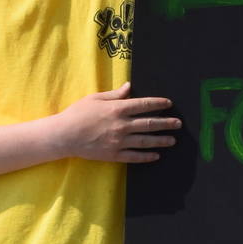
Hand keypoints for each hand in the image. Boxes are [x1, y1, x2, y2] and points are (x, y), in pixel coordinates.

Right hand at [54, 83, 178, 162]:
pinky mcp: (114, 154)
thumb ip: (114, 94)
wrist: (64, 135)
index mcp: (117, 109)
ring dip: (161, 141)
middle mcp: (121, 125)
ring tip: (172, 140)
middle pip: (149, 124)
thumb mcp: (95, 98)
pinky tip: (156, 156)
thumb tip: (129, 86)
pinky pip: (134, 156)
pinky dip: (146, 156)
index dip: (158, 103)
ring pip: (145, 141)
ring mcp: (119, 141)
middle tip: (178, 124)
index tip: (169, 103)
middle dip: (166, 123)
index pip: (144, 105)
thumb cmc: (77, 114)